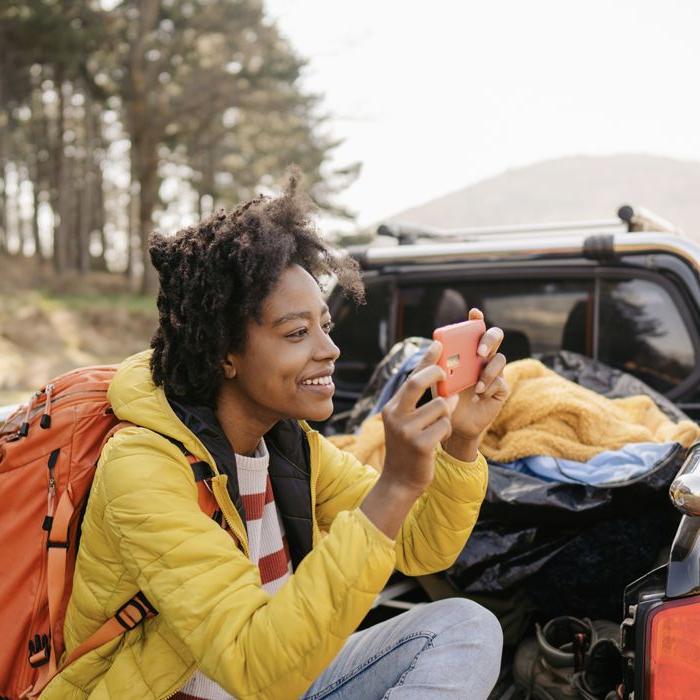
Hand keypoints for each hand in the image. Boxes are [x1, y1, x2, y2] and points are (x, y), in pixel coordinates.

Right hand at [380, 342, 452, 492]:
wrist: (400, 480)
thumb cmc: (409, 447)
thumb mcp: (407, 422)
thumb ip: (420, 404)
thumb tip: (445, 383)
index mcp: (393, 407)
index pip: (411, 377)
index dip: (426, 359)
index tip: (438, 345)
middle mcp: (396, 415)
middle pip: (418, 382)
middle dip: (436, 374)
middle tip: (447, 375)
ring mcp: (407, 430)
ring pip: (440, 406)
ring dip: (446, 415)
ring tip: (438, 426)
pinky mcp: (420, 444)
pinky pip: (445, 426)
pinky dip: (447, 430)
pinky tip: (438, 439)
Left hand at [447, 308, 508, 442]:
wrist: (453, 423)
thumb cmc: (444, 397)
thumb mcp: (437, 379)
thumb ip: (436, 364)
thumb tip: (437, 346)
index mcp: (467, 351)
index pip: (475, 329)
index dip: (477, 319)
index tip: (474, 313)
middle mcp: (483, 357)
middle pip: (495, 337)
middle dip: (489, 339)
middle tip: (479, 351)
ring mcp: (494, 372)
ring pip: (500, 359)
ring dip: (489, 370)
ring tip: (477, 384)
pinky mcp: (500, 389)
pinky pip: (501, 382)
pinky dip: (489, 387)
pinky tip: (478, 396)